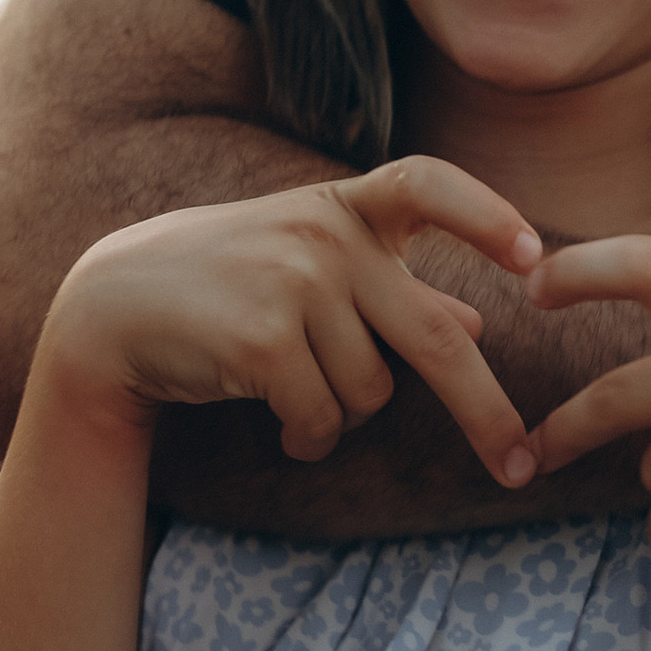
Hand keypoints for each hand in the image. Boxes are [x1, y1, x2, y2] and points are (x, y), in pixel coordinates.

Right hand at [39, 158, 543, 472]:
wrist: (112, 309)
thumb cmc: (224, 288)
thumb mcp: (308, 271)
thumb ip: (390, 292)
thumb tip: (476, 320)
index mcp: (344, 208)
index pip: (428, 183)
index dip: (486, 215)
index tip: (538, 257)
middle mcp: (325, 237)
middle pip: (435, 339)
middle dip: (486, 412)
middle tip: (522, 467)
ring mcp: (293, 282)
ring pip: (371, 391)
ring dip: (342, 416)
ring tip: (296, 397)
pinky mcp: (260, 337)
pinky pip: (321, 416)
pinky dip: (309, 437)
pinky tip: (282, 427)